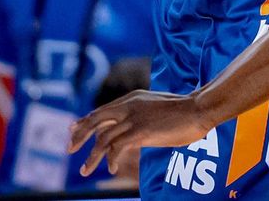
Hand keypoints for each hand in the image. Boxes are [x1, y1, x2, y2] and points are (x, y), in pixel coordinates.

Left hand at [70, 89, 211, 177]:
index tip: (73, 130)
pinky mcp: (140, 131)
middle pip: (95, 120)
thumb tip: (131, 131)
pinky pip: (117, 148)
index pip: (102, 110)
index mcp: (132, 98)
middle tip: (69, 149)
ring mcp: (134, 118)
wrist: (199, 109)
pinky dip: (112, 160)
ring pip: (103, 138)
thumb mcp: (155, 108)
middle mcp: (129, 106)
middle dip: (80, 135)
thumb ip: (140, 115)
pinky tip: (113, 168)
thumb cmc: (183, 111)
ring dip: (92, 157)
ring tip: (85, 170)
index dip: (85, 121)